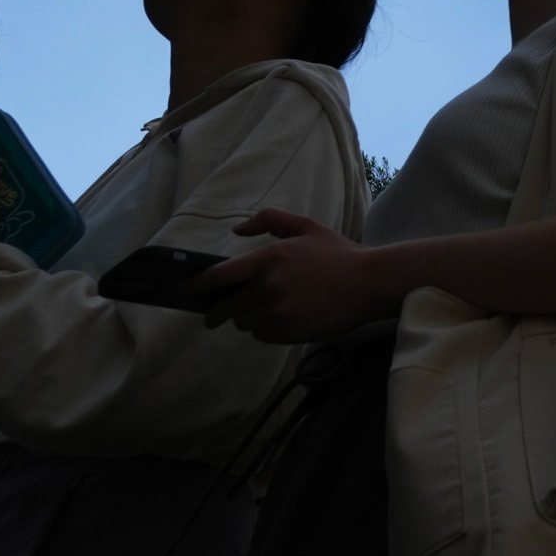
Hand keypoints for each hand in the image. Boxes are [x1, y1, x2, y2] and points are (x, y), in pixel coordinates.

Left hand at [198, 209, 395, 341]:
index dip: (198, 286)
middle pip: (227, 306)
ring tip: (263, 310)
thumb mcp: (306, 227)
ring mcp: (279, 312)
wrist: (369, 283)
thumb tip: (237, 231)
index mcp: (270, 257)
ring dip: (245, 318)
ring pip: (243, 322)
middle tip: (215, 313)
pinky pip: (261, 335)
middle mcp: (269, 286)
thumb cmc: (337, 254)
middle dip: (219, 310)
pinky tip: (280, 319)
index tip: (186, 291)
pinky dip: (264, 329)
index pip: (220, 276)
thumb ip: (269, 221)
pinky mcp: (288, 332)